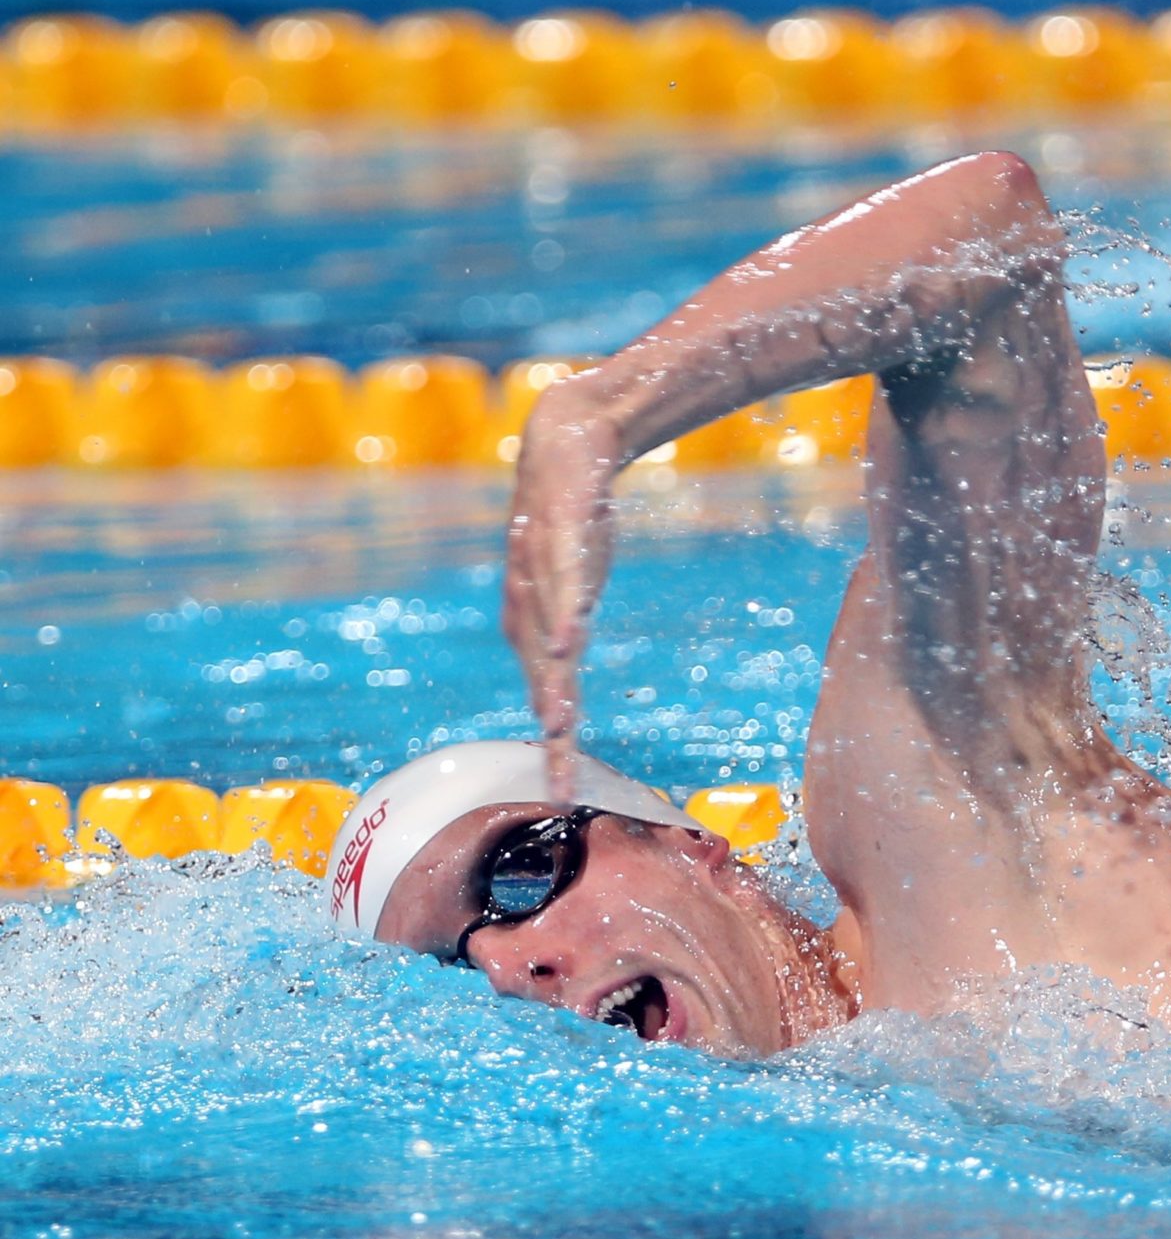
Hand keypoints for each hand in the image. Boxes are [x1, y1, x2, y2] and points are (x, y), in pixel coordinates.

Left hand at [503, 387, 622, 801]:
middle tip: (563, 782)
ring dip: (557, 683)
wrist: (564, 443)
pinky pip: (567, 581)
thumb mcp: (571, 581)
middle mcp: (530, 609)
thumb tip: (560, 669)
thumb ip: (564, 623)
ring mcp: (545, 573)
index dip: (556, 748)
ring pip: (553, 638)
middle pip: (549, 684)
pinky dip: (566, 613)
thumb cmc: (570, 518)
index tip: (565, 795)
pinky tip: (571, 640)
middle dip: (556, 735)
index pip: (549, 700)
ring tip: (560, 726)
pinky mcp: (563, 535)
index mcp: (532, 629)